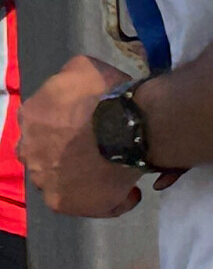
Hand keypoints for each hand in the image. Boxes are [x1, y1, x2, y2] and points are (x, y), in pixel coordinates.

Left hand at [18, 55, 143, 217]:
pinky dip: (106, 198)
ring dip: (83, 174)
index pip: (43, 120)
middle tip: (98, 144)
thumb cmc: (106, 94)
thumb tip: (76, 91)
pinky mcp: (59, 202)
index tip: (88, 119)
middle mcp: (28, 150)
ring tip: (114, 168)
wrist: (124, 127)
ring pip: (61, 178)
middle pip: (45, 151)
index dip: (65, 121)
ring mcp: (41, 179)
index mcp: (31, 115)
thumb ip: (70, 78)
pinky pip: (84, 202)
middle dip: (66, 149)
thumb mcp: (83, 65)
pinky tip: (128, 191)